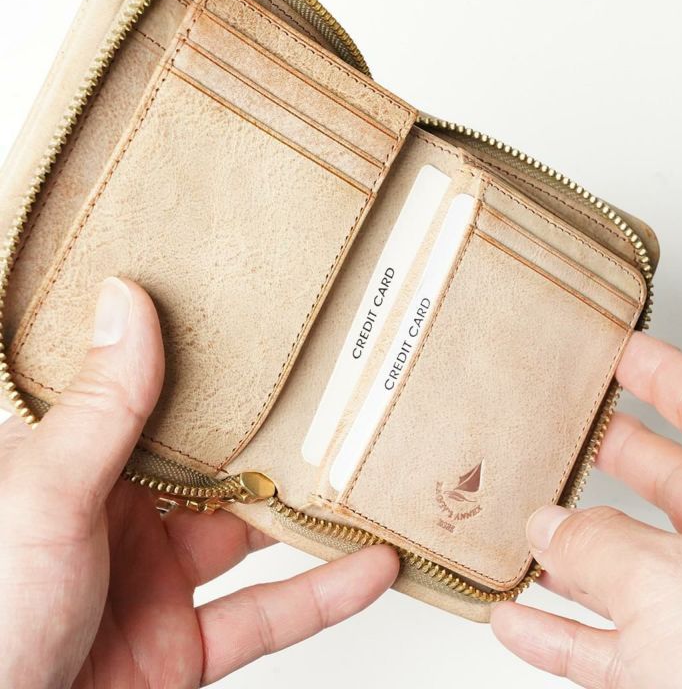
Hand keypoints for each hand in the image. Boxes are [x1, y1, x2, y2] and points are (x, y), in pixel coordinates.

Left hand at [0, 278, 398, 687]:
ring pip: (250, 538)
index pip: (144, 399)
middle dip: (270, 438)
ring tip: (363, 473)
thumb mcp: (44, 498)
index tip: (251, 322)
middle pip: (213, 467)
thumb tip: (125, 301)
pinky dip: (323, 595)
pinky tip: (370, 566)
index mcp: (72, 470)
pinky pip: (265, 616)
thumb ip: (101, 408)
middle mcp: (115, 521)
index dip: (196, 362)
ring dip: (308, 515)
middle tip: (330, 393)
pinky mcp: (181, 649)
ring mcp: (152, 585)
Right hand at [492, 331, 681, 687]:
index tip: (621, 347)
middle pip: (668, 479)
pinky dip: (562, 631)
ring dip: (573, 552)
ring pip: (634, 564)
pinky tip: (519, 619)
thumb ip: (594, 543)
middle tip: (573, 426)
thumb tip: (551, 529)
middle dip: (614, 453)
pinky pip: (613, 640)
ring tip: (529, 528)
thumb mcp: (665, 580)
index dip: (659, 368)